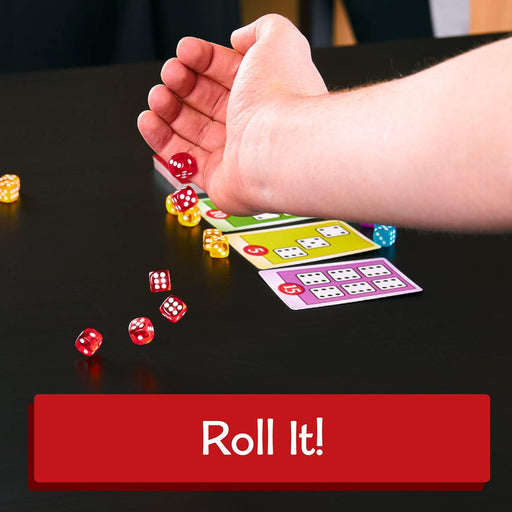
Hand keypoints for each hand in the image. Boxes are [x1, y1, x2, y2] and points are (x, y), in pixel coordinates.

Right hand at [138, 14, 326, 214]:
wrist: (280, 148)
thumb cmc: (281, 99)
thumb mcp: (279, 40)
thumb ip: (262, 28)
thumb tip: (241, 38)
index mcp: (263, 94)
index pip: (225, 74)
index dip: (202, 59)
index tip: (185, 51)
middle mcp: (249, 125)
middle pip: (204, 102)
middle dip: (182, 84)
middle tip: (171, 75)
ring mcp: (232, 154)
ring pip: (190, 131)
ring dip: (167, 110)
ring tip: (158, 97)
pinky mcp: (217, 180)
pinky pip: (183, 161)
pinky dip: (161, 142)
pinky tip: (149, 121)